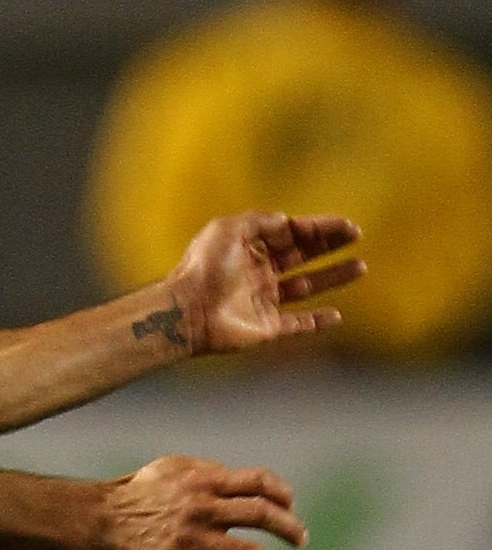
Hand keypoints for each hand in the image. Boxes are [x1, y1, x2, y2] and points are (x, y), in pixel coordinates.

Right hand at [93, 455, 308, 549]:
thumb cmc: (131, 493)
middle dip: (290, 529)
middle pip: (261, 515)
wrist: (94, 519)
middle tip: (302, 542)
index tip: (291, 506)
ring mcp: (190, 538)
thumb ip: (205, 473)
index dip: (283, 493)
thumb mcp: (170, 469)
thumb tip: (235, 480)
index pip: (259, 482)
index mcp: (204, 481)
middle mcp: (202, 507)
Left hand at [167, 211, 364, 354]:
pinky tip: (337, 315)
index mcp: (250, 248)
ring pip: (306, 287)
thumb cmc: (205, 267)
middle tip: (356, 236)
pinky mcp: (266, 328)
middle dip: (329, 246)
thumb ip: (261, 221)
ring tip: (361, 267)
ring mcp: (263, 301)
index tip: (347, 226)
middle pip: (302, 256)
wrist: (188, 310)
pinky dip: (317, 322)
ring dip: (333, 277)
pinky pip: (297, 325)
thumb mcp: (230, 229)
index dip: (320, 228)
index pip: (292, 234)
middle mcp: (258, 273)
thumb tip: (288, 221)